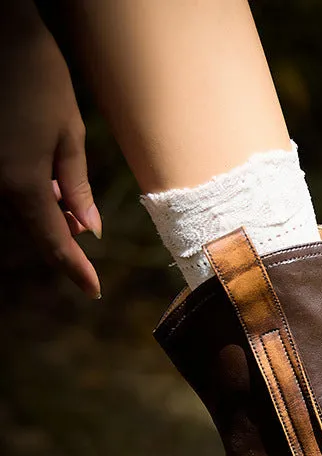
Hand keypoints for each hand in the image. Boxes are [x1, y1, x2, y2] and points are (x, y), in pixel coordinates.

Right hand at [0, 7, 101, 297]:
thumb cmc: (39, 79)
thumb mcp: (68, 134)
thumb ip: (77, 186)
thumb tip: (89, 229)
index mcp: (22, 184)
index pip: (55, 242)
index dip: (75, 269)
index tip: (93, 291)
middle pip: (34, 229)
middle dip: (63, 238)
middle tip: (88, 237)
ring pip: (18, 211)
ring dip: (47, 215)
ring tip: (73, 208)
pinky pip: (6, 190)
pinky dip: (30, 195)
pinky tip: (49, 187)